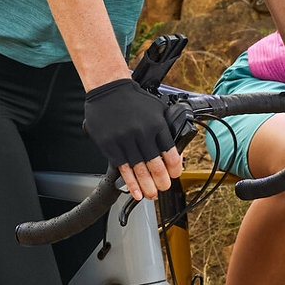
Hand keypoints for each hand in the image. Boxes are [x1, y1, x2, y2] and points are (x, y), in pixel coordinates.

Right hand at [83, 79, 187, 202]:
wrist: (108, 89)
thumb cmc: (133, 99)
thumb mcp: (157, 109)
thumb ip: (165, 129)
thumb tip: (174, 152)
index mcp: (157, 125)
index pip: (171, 154)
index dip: (175, 169)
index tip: (175, 175)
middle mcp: (142, 134)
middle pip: (156, 166)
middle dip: (163, 182)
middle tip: (164, 188)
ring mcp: (125, 141)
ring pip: (140, 170)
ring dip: (147, 186)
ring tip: (152, 194)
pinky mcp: (110, 146)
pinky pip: (123, 169)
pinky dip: (131, 183)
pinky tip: (136, 192)